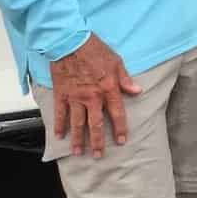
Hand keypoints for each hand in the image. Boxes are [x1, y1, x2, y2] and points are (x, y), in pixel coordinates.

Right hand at [50, 34, 141, 158]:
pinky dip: (59, 125)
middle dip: (97, 141)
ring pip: (77, 123)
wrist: (70, 42)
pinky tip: (59, 136)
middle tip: (98, 155)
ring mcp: (75, 97)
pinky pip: (60, 113)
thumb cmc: (95, 50)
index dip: (119, 128)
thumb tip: (137, 91)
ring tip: (78, 152)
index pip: (116, 113)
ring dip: (78, 139)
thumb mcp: (117, 62)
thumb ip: (126, 80)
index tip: (121, 141)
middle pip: (95, 124)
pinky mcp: (61, 94)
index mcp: (108, 89)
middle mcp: (92, 97)